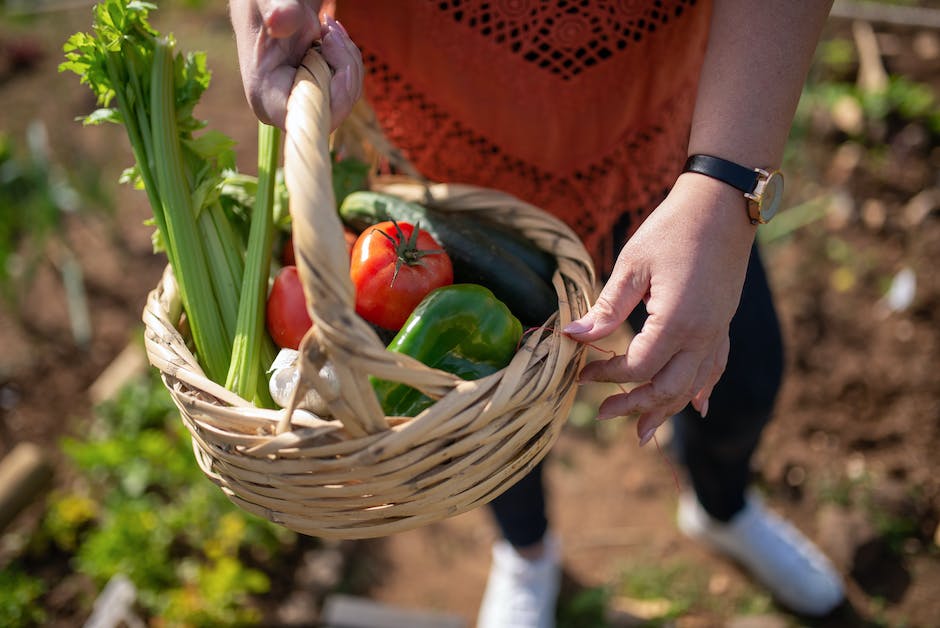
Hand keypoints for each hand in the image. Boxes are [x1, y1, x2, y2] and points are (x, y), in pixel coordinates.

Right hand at [230, 0, 362, 128]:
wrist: (273, 5)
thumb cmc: (266, 3)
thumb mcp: (269, 1)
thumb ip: (279, 12)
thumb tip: (278, 21)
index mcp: (265, 97)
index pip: (308, 118)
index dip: (333, 97)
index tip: (335, 56)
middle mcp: (286, 108)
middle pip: (334, 109)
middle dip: (344, 67)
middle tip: (330, 31)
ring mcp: (304, 103)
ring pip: (346, 97)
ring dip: (347, 59)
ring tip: (328, 29)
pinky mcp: (318, 95)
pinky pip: (348, 87)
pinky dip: (348, 60)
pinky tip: (332, 38)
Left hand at [563, 173, 756, 445]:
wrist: (722, 205)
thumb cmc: (672, 229)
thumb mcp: (631, 265)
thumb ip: (606, 308)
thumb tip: (573, 337)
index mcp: (676, 321)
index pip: (637, 367)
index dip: (607, 375)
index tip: (583, 372)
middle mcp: (702, 335)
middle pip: (667, 388)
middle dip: (635, 406)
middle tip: (603, 414)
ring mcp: (717, 331)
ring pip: (693, 386)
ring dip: (666, 410)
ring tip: (643, 432)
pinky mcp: (723, 323)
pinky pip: (715, 367)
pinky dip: (703, 390)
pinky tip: (697, 407)